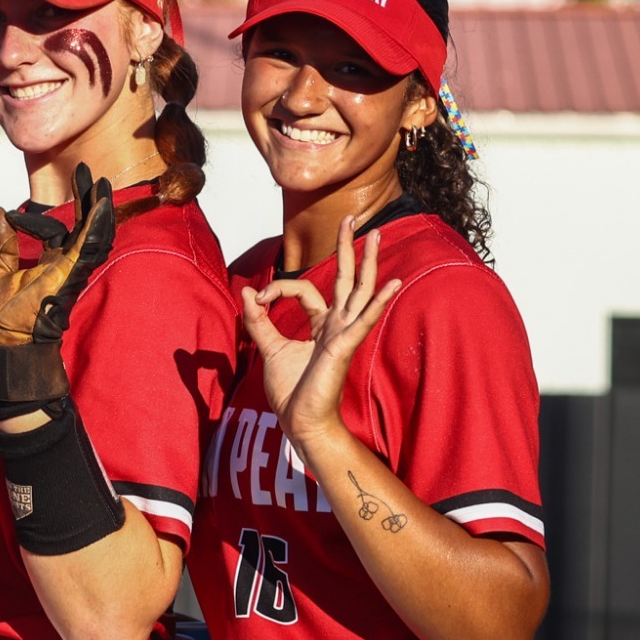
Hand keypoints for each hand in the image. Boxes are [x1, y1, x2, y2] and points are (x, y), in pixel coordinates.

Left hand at [0, 163, 115, 347]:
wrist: (11, 340)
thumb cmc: (7, 316)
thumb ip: (0, 244)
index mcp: (52, 262)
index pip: (54, 231)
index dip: (34, 221)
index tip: (9, 217)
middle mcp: (67, 263)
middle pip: (84, 226)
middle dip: (87, 199)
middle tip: (88, 172)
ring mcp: (73, 268)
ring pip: (93, 232)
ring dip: (97, 207)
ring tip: (100, 183)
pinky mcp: (73, 273)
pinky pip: (89, 246)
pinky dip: (95, 226)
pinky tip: (100, 206)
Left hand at [239, 215, 400, 452]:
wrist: (299, 420)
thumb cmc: (291, 390)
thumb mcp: (268, 348)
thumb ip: (257, 321)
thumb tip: (246, 292)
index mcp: (321, 324)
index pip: (304, 290)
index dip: (277, 289)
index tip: (257, 299)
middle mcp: (337, 325)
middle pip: (346, 278)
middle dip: (348, 248)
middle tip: (353, 219)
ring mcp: (345, 334)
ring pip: (360, 291)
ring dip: (369, 262)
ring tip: (378, 236)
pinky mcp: (345, 346)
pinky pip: (364, 319)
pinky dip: (379, 302)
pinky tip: (394, 283)